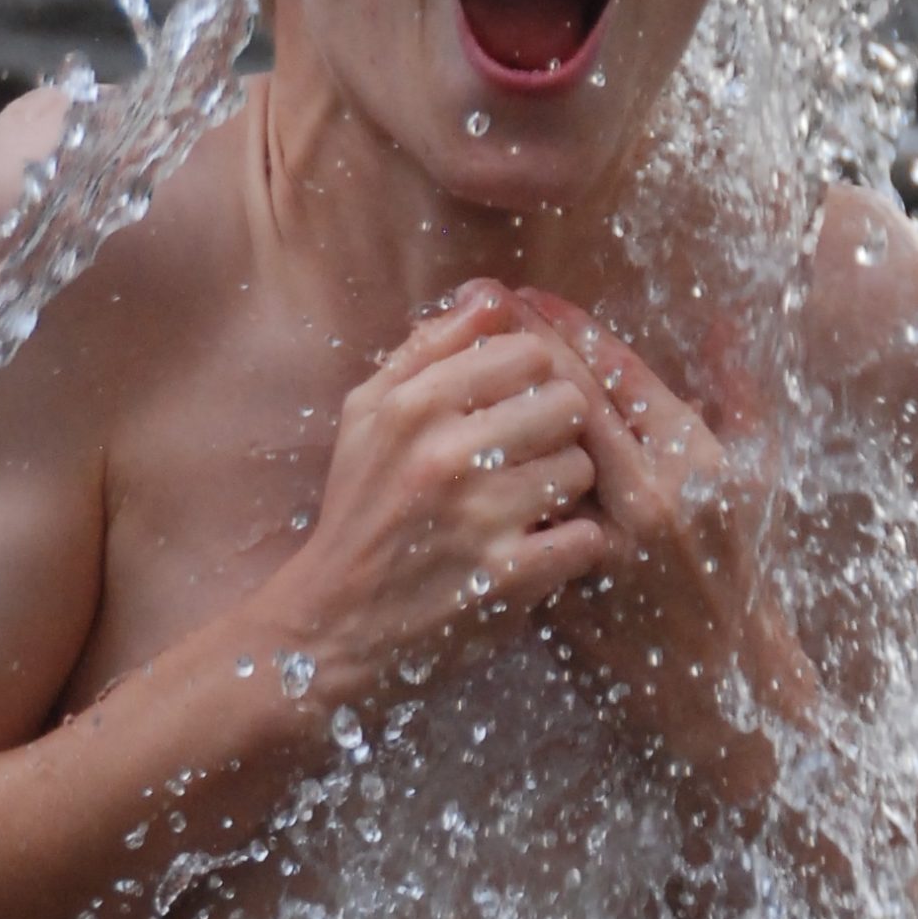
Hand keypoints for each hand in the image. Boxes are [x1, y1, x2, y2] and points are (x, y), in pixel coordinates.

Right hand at [248, 283, 608, 715]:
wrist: (331, 625)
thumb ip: (430, 347)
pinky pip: (586, 535)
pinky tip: (542, 547)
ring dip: (566, 489)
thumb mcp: (368, 415)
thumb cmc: (360, 508)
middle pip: (567, 403)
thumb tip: (492, 293)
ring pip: (582, 468)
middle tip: (529, 459)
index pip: (529, 351)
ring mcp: (480, 517)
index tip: (515, 408)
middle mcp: (445, 453)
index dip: (533, 378)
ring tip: (532, 505)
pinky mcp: (507, 578)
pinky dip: (573, 544)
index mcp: (413, 404)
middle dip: (556, 430)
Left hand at [516, 291, 817, 803]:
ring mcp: (601, 544)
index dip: (569, 326)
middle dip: (521, 349)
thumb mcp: (758, 474)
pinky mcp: (565, 583)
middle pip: (564, 401)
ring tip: (464, 362)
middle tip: (486, 309)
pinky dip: (492, 469)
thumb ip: (738, 392)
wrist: (723, 676)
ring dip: (496, 402)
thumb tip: (722, 324)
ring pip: (530, 454)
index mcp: (693, 461)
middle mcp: (646, 497)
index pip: (618, 371)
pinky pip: (517, 514)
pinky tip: (467, 438)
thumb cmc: (743, 563)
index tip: (533, 295)